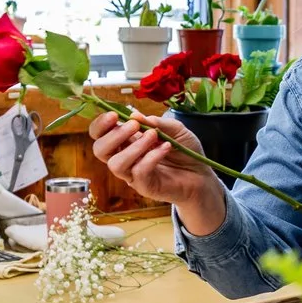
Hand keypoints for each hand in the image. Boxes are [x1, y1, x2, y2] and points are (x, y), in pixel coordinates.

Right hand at [89, 110, 226, 235]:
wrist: (201, 175)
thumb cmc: (185, 151)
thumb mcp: (175, 129)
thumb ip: (156, 122)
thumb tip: (135, 115)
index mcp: (126, 141)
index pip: (100, 134)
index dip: (100, 124)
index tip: (114, 115)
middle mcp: (125, 158)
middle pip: (100, 150)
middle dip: (114, 135)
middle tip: (135, 126)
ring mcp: (133, 174)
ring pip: (116, 164)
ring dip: (134, 147)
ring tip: (154, 136)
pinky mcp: (144, 187)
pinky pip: (139, 172)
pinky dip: (152, 157)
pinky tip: (166, 148)